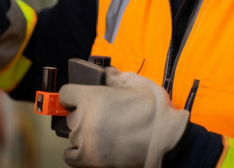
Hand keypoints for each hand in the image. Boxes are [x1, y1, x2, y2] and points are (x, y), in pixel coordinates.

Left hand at [59, 67, 188, 167]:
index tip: (79, 99)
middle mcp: (84, 118)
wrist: (167, 139)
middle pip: (71, 115)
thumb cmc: (154, 111)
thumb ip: (114, 77)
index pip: (66, 94)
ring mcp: (86, 140)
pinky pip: (70, 156)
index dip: (74, 96)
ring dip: (84, 134)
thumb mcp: (135, 83)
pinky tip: (90, 148)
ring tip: (104, 133)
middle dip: (83, 115)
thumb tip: (106, 73)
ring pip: (73, 135)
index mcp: (92, 97)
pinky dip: (77, 152)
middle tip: (102, 117)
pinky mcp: (90, 159)